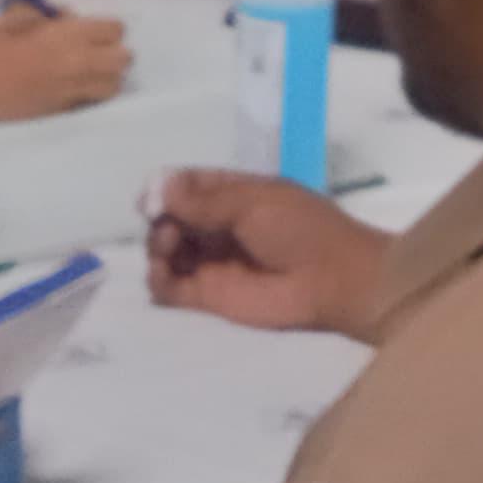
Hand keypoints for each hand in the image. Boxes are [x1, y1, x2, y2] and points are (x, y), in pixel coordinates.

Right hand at [0, 9, 130, 123]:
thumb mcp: (20, 15)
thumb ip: (51, 14)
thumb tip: (70, 17)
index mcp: (68, 35)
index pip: (115, 30)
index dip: (108, 29)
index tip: (95, 31)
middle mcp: (78, 63)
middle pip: (123, 59)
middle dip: (115, 53)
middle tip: (99, 52)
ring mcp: (72, 90)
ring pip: (114, 85)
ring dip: (108, 77)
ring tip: (92, 74)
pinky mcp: (62, 111)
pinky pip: (92, 102)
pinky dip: (91, 96)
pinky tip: (77, 90)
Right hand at [146, 170, 388, 339]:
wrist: (330, 280)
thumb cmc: (299, 229)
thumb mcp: (253, 202)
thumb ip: (204, 200)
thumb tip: (159, 188)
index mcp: (234, 194)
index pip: (188, 185)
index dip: (165, 188)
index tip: (152, 198)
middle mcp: (218, 226)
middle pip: (171, 216)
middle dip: (160, 218)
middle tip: (168, 228)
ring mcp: (212, 261)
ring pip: (166, 250)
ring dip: (157, 246)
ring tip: (169, 249)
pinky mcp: (208, 296)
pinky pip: (170, 288)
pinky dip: (157, 280)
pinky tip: (163, 274)